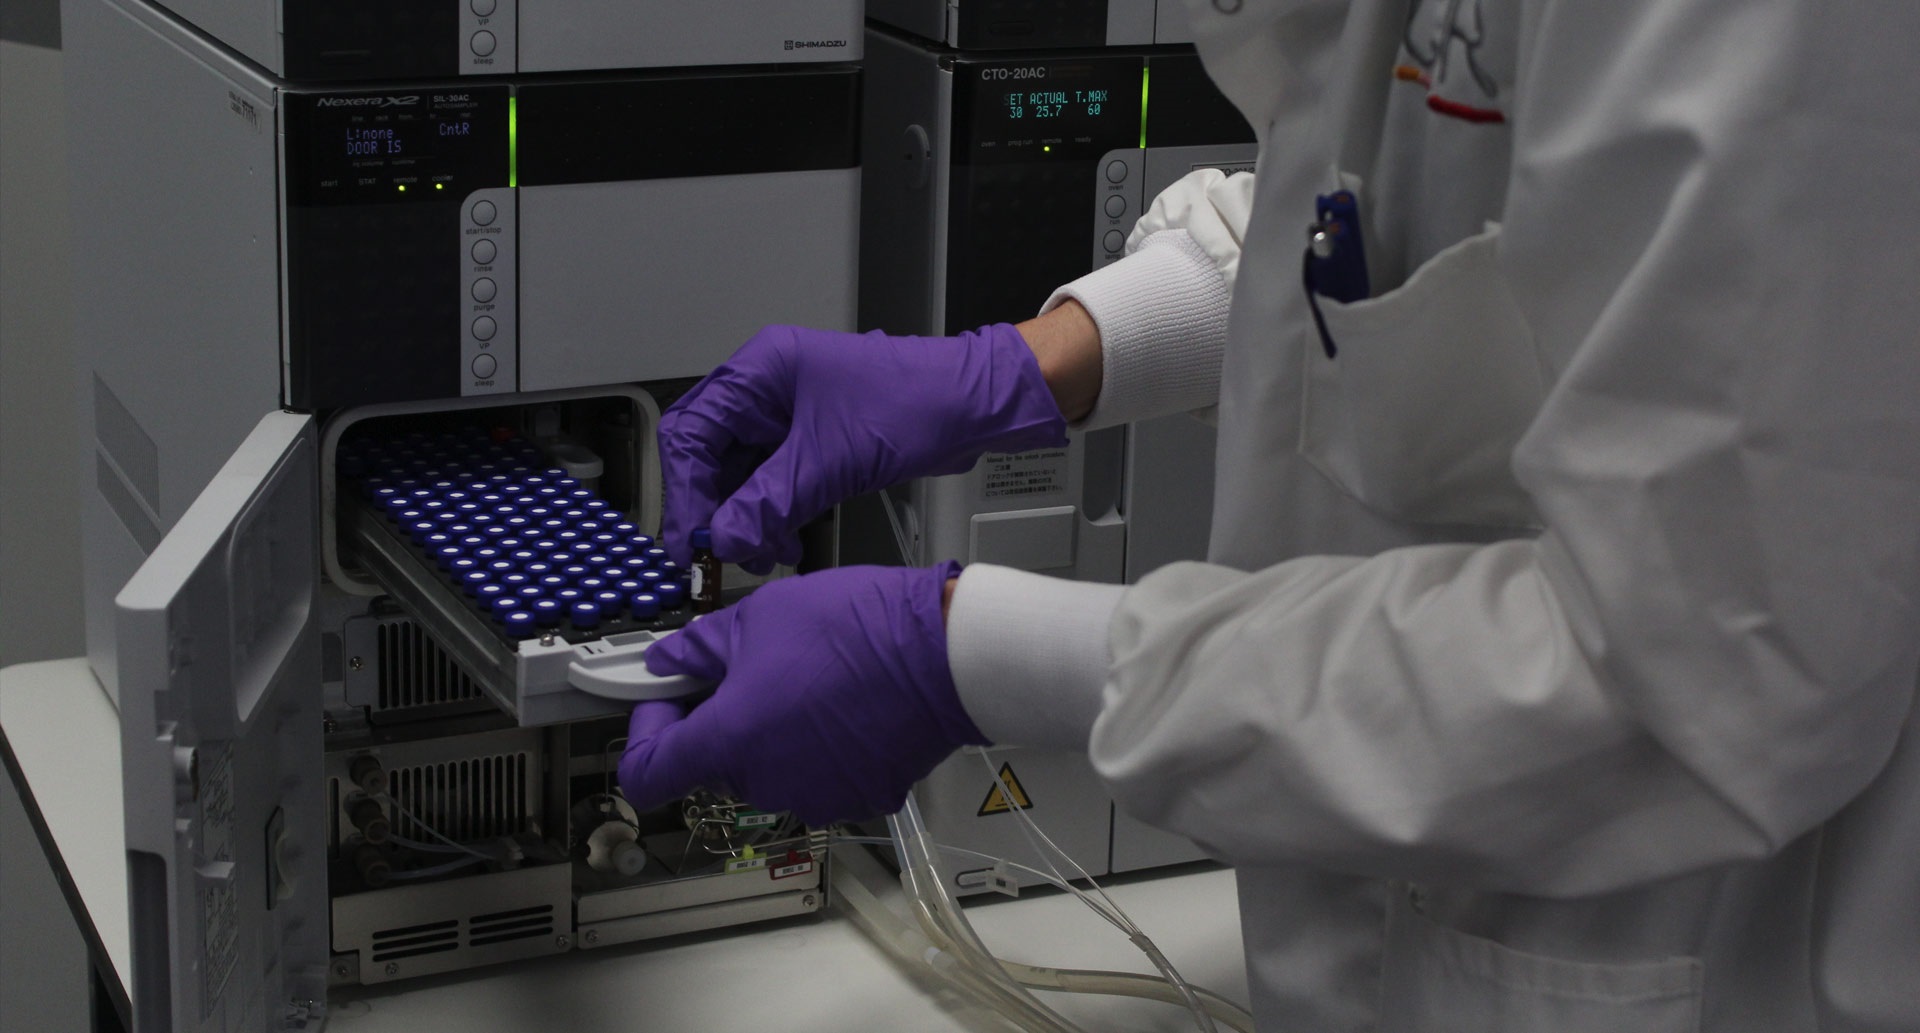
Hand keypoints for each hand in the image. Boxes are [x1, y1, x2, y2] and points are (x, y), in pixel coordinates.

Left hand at [617, 562, 982, 824]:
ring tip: (809, 678)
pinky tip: (844, 704)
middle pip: (715, 763)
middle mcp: (766, 782)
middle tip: (750, 667)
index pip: (646, 773)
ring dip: (774, 733)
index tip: (665, 701)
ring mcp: (815, 796)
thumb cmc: (857, 629)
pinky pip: (821, 775)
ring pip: (770, 769)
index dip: (645, 733)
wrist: (945, 653)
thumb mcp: (759, 617)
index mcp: (728, 741)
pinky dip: (821, 747)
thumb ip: (701, 648)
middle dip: (722, 719)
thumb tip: (670, 661)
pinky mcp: (860, 798)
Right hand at [658, 324, 1065, 570]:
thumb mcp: (831, 459)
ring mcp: (788, 416)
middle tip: (720, 552)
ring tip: (762, 554)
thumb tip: (724, 536)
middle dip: (716, 510)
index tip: (691, 538)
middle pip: (711, 456)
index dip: (685, 491)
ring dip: (747, 520)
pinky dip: (772, 516)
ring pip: (742, 476)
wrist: (972, 406)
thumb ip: (770, 501)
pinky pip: (773, 484)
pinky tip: (783, 543)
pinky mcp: (812, 443)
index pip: (692, 433)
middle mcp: (767, 389)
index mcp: (761, 371)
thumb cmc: (916, 401)